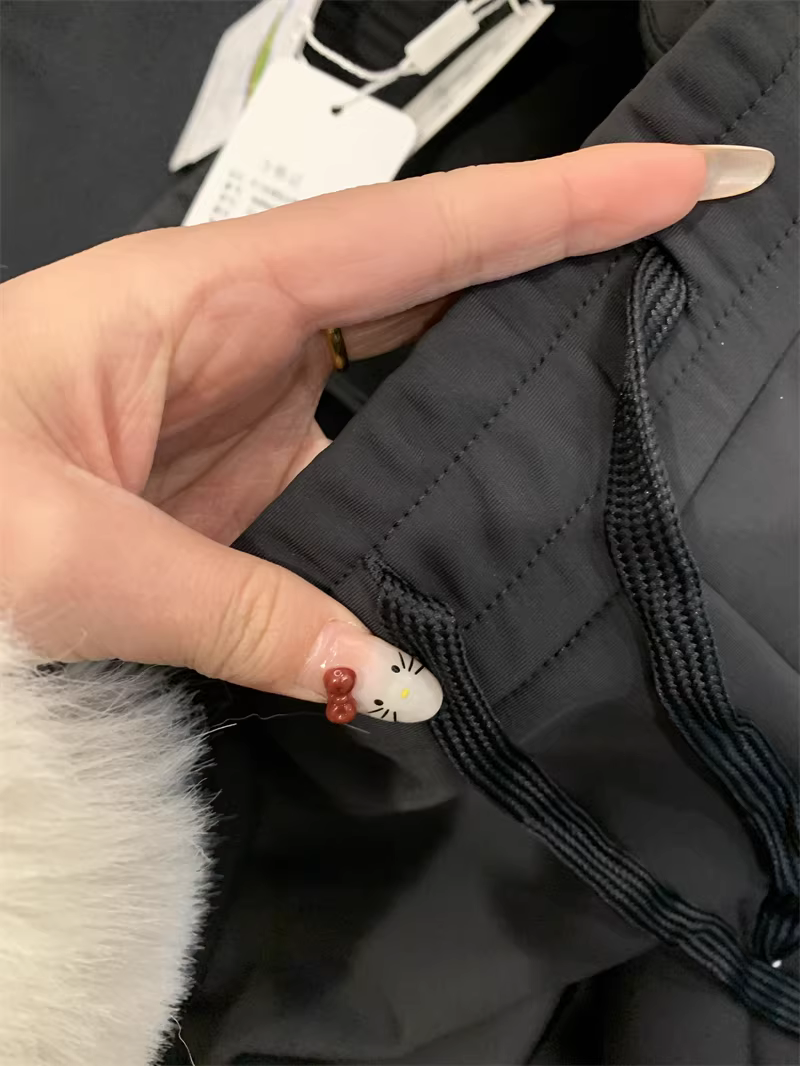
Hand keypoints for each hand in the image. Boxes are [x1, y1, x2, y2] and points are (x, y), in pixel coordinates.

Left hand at [0, 143, 768, 714]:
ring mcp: (246, 415)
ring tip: (605, 418)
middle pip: (434, 288)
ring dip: (494, 410)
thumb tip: (382, 669)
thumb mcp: (76, 553)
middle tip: (676, 264)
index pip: (419, 237)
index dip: (557, 207)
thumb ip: (242, 611)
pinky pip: (360, 482)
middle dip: (557, 270)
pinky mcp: (238, 484)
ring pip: (407, 396)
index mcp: (203, 298)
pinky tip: (468, 546)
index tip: (672, 181)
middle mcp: (238, 341)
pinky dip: (419, 512)